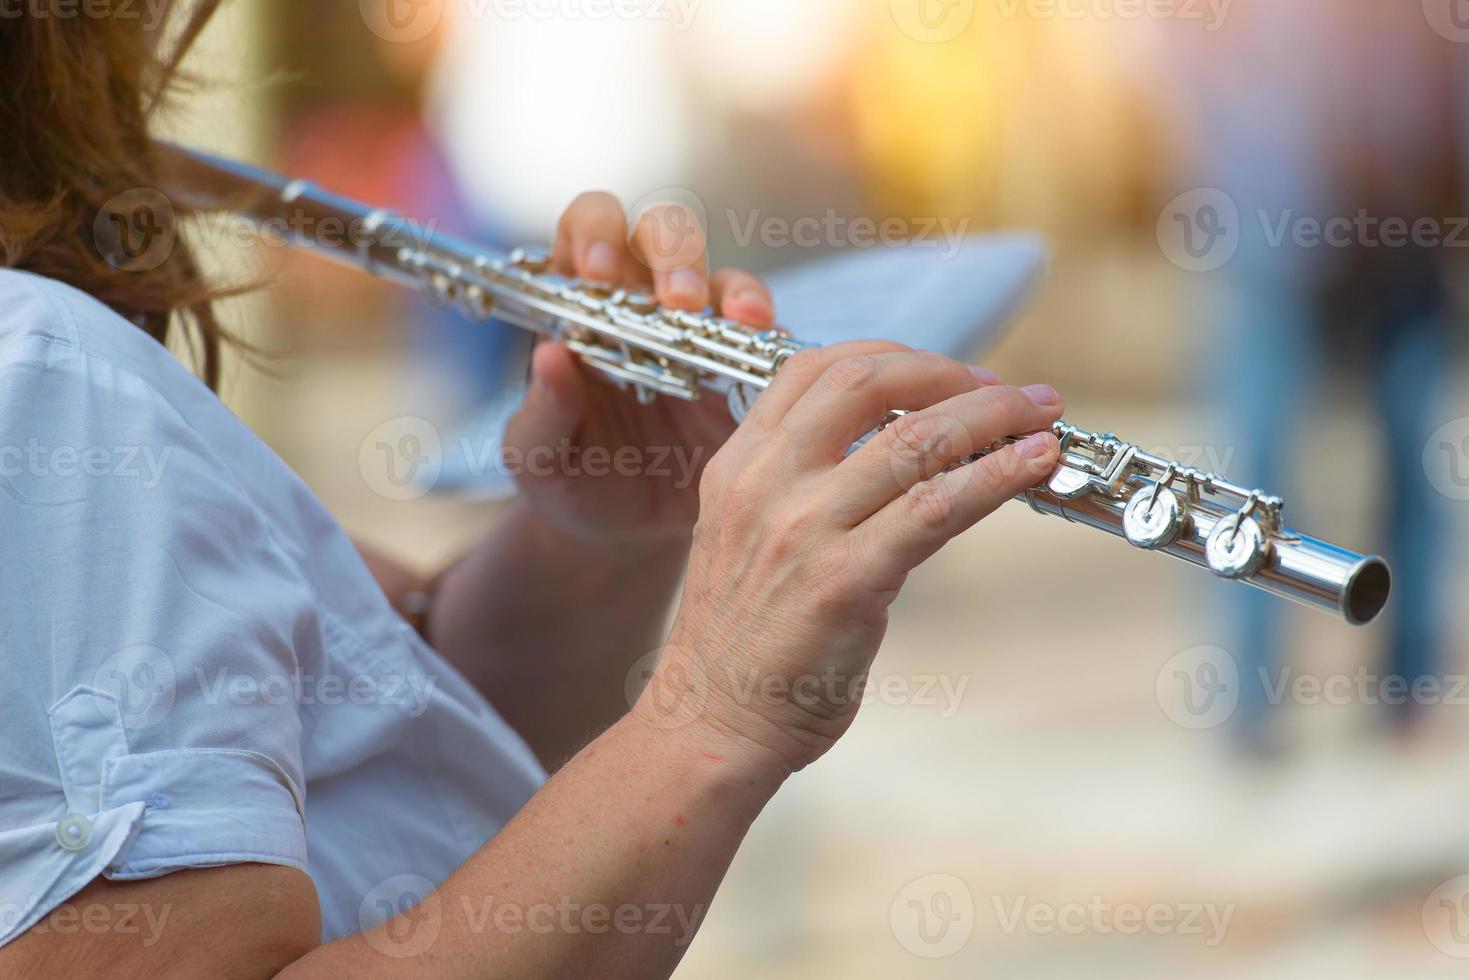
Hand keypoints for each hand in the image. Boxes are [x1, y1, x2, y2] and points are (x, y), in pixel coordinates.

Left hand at [502, 193, 776, 543]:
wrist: (622, 535)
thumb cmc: (568, 481)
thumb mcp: (537, 458)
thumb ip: (541, 412)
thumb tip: (549, 357)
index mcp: (581, 306)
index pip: (586, 231)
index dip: (594, 233)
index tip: (595, 273)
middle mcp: (642, 305)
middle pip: (664, 236)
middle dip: (675, 253)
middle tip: (678, 301)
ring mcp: (698, 337)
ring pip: (722, 279)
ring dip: (733, 291)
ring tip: (739, 322)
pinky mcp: (742, 374)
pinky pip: (764, 340)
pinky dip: (770, 339)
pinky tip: (769, 353)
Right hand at [638, 343, 1063, 772]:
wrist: (711, 724)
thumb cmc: (741, 642)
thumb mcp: (745, 536)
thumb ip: (798, 485)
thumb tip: (894, 450)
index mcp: (737, 466)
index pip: (813, 367)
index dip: (893, 356)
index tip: (946, 374)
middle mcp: (765, 484)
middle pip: (868, 381)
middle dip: (950, 373)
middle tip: (1004, 392)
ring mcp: (803, 529)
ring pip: (916, 438)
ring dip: (993, 415)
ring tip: (1042, 416)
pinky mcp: (845, 581)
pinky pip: (936, 507)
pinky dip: (997, 475)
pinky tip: (1036, 463)